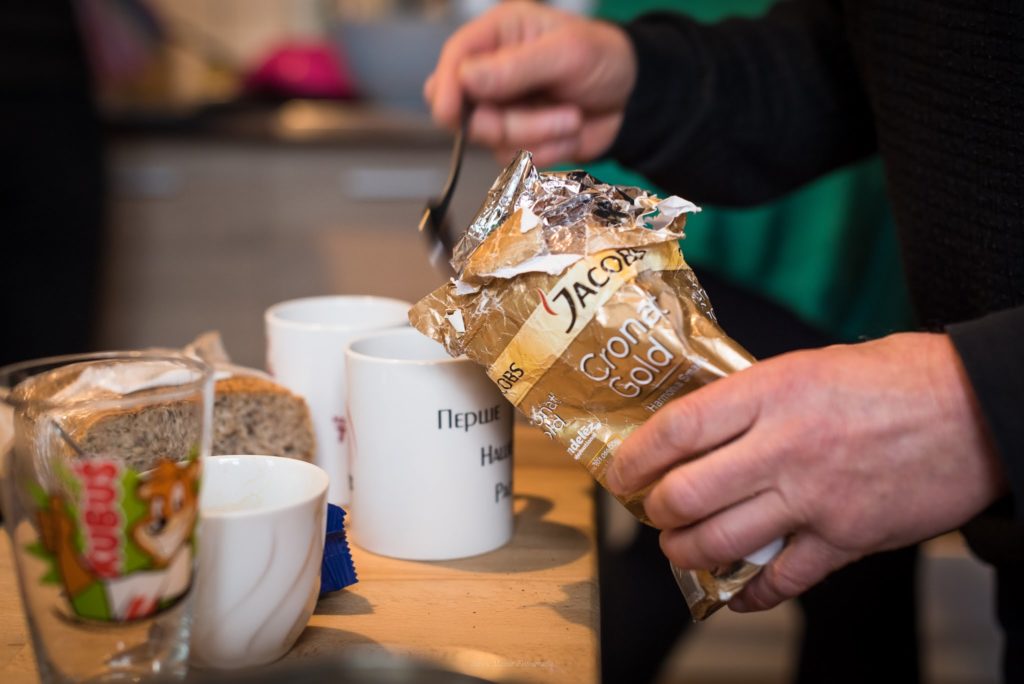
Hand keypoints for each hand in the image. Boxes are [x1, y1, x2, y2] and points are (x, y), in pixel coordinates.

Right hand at [424, 1, 635, 166]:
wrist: (634, 99)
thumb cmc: (605, 58)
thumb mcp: (566, 52)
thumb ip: (515, 66)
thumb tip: (465, 78)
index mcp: (499, 36)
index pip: (454, 60)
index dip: (446, 87)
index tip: (451, 111)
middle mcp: (494, 73)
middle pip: (464, 110)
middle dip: (506, 120)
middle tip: (544, 112)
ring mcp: (505, 109)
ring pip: (492, 139)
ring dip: (538, 134)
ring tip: (572, 116)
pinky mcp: (519, 139)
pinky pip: (516, 159)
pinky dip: (548, 150)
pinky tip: (570, 130)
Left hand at [605, 333, 1004, 611]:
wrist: (976, 410)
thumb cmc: (895, 379)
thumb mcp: (809, 367)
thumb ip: (753, 399)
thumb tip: (699, 428)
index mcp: (771, 393)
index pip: (678, 429)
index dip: (636, 456)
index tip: (620, 470)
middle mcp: (784, 447)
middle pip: (687, 495)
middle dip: (655, 511)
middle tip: (651, 509)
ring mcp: (814, 498)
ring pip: (720, 542)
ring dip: (685, 552)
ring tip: (680, 546)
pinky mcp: (847, 539)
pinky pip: (780, 581)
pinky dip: (748, 593)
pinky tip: (736, 590)